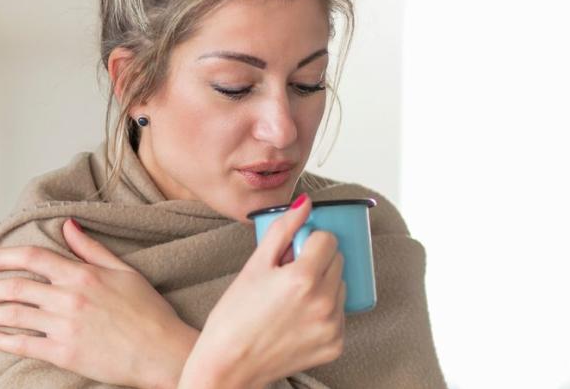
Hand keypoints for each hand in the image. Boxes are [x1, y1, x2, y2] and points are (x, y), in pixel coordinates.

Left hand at [0, 219, 199, 388]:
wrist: (162, 352)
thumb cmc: (149, 313)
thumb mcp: (124, 272)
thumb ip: (91, 249)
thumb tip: (68, 226)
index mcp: (82, 274)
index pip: (33, 257)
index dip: (4, 257)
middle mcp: (69, 297)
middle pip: (15, 287)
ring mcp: (64, 326)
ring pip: (14, 314)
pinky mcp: (64, 353)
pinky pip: (23, 344)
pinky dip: (1, 340)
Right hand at [179, 194, 345, 388]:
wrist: (228, 365)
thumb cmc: (234, 315)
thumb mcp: (254, 266)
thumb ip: (283, 230)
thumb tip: (306, 203)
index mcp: (303, 278)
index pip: (327, 239)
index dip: (309, 241)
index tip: (292, 251)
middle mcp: (324, 303)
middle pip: (337, 261)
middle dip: (317, 261)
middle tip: (288, 275)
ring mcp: (332, 327)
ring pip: (341, 286)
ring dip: (323, 284)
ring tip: (292, 299)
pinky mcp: (335, 345)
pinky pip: (339, 314)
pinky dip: (325, 311)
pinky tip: (298, 318)